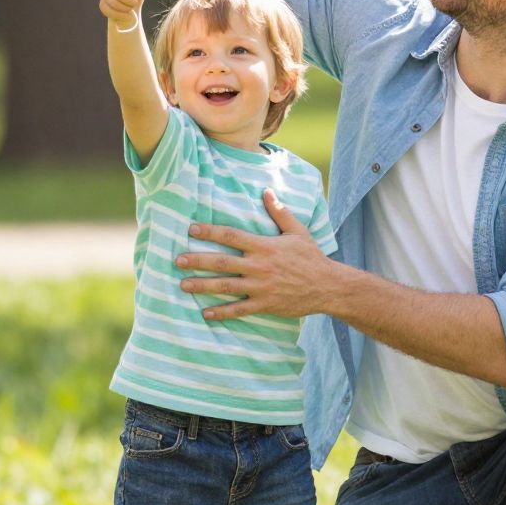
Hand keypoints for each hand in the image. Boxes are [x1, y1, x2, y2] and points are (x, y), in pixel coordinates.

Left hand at [178, 193, 335, 320]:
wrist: (328, 286)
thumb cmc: (311, 257)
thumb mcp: (298, 231)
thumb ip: (280, 212)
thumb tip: (266, 191)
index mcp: (265, 246)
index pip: (231, 236)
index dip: (210, 232)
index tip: (191, 229)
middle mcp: (259, 266)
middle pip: (222, 262)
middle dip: (198, 260)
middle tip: (177, 260)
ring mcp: (261, 287)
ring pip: (226, 286)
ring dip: (203, 286)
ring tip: (183, 285)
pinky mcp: (265, 304)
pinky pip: (239, 310)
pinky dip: (222, 312)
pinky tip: (206, 313)